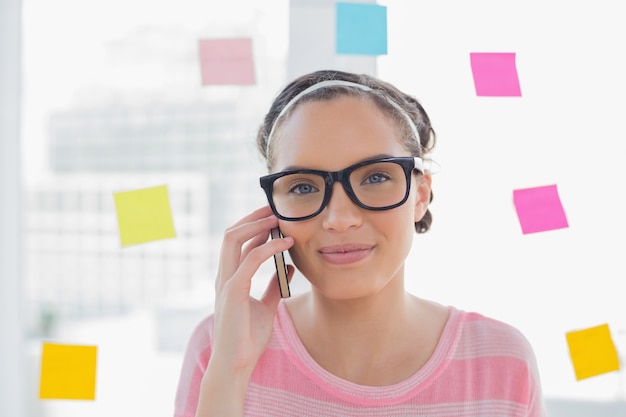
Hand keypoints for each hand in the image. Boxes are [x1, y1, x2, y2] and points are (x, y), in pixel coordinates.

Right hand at [210, 206, 294, 376]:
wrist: (237, 364)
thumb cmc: (248, 338)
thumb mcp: (267, 306)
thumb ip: (275, 286)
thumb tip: (290, 268)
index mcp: (230, 278)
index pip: (238, 242)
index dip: (253, 226)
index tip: (274, 216)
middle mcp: (225, 275)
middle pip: (232, 234)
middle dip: (252, 217)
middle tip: (275, 208)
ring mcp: (226, 282)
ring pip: (233, 239)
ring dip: (256, 225)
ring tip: (278, 218)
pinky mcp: (233, 291)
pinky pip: (250, 260)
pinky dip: (269, 247)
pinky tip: (286, 244)